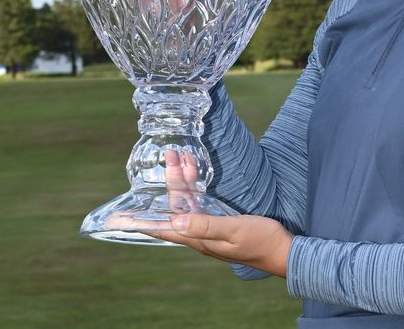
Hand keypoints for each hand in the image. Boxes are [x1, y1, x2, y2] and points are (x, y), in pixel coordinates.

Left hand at [141, 148, 292, 276]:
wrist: (283, 251)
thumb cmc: (260, 241)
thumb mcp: (234, 230)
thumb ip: (205, 225)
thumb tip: (175, 221)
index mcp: (198, 238)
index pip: (163, 227)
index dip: (141, 220)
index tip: (120, 215)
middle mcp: (199, 233)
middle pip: (175, 206)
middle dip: (169, 181)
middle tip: (167, 154)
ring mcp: (209, 227)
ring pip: (187, 201)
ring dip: (183, 179)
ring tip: (180, 155)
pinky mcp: (220, 221)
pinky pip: (200, 201)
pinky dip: (195, 186)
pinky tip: (195, 173)